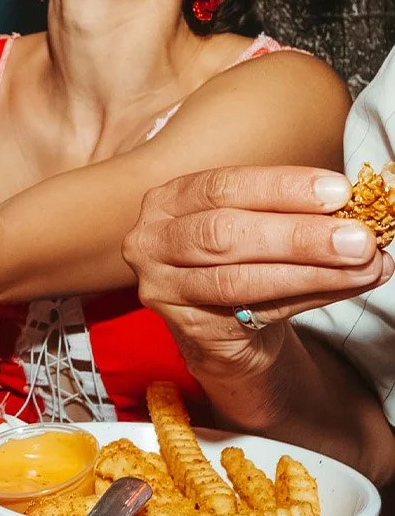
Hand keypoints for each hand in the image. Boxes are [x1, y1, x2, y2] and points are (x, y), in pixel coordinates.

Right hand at [124, 166, 390, 373]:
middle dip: (298, 235)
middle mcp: (152, 240)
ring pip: (237, 279)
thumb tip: (361, 216)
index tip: (339, 191)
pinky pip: (250, 313)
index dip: (281, 187)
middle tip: (358, 237)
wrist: (224, 328)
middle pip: (223, 233)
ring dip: (309, 272)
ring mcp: (162, 286)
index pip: (222, 187)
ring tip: (364, 264)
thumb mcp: (260, 226)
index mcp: (169, 200)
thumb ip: (297, 216)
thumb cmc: (244, 262)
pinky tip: (345, 286)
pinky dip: (306, 298)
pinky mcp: (185, 326)